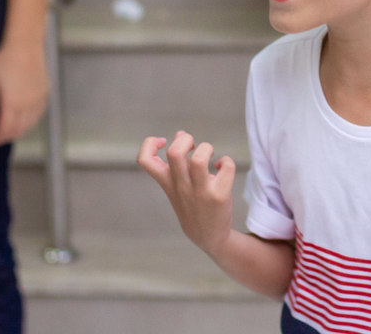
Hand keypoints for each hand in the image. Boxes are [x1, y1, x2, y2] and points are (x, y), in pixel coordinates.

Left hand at [0, 39, 48, 145]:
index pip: (5, 130)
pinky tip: (20, 119)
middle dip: (5, 137)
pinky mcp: (45, 94)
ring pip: (30, 124)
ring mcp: (39, 100)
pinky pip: (37, 115)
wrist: (25, 45)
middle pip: (18, 130)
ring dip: (17, 131)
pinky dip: (28, 122)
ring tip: (6, 128)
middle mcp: (28, 104)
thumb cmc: (4, 61)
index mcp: (13, 102)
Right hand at [138, 131, 235, 255]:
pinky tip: (222, 169)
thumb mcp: (178, 185)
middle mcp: (181, 186)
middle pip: (175, 153)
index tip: (164, 142)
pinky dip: (226, 162)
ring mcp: (200, 192)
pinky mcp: (219, 196)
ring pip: (200, 159)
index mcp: (167, 183)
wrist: (209, 237)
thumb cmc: (192, 205)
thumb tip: (180, 134)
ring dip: (207, 148)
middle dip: (185, 139)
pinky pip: (226, 167)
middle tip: (193, 146)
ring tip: (210, 157)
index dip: (150, 144)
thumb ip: (176, 162)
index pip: (145, 160)